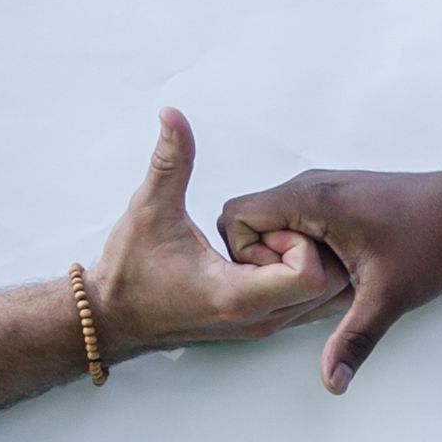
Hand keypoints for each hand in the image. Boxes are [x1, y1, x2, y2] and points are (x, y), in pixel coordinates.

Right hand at [90, 111, 345, 356]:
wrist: (114, 321)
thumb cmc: (128, 274)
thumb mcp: (149, 210)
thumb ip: (169, 161)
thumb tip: (172, 115)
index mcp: (237, 296)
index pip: (309, 275)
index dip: (299, 241)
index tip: (268, 228)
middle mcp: (258, 319)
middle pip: (327, 286)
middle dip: (313, 247)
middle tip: (276, 228)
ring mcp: (262, 326)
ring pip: (322, 300)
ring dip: (311, 262)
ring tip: (275, 238)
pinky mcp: (260, 325)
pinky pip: (306, 305)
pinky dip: (303, 277)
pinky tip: (272, 253)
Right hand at [215, 166, 441, 393]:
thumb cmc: (430, 241)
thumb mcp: (388, 296)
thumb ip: (354, 339)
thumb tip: (332, 382)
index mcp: (311, 199)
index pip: (235, 217)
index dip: (247, 258)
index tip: (287, 280)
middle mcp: (310, 186)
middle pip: (248, 221)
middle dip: (265, 262)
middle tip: (308, 286)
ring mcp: (323, 188)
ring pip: (273, 223)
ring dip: (287, 255)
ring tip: (330, 279)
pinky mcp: (336, 196)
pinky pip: (296, 220)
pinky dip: (304, 245)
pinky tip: (340, 269)